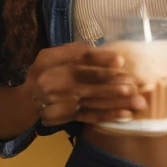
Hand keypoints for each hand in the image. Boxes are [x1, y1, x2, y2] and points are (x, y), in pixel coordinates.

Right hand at [27, 43, 146, 125]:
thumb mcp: (52, 54)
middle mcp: (59, 84)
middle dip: (113, 85)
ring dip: (117, 103)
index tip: (120, 60)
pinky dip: (109, 116)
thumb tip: (102, 50)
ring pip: (94, 101)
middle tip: (134, 86)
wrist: (28, 98)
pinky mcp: (71, 116)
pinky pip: (92, 116)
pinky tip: (126, 115)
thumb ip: (75, 50)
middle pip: (89, 84)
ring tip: (138, 102)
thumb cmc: (46, 70)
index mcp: (54, 63)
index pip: (79, 60)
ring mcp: (66, 102)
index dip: (100, 61)